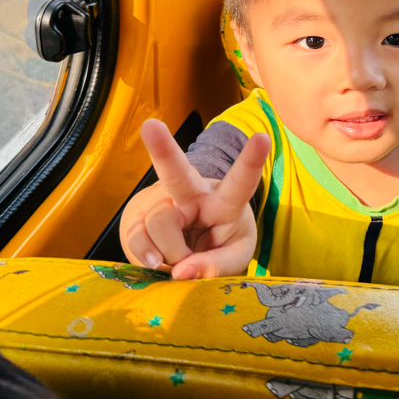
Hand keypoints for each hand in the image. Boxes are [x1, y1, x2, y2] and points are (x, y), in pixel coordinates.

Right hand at [120, 119, 270, 279]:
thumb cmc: (220, 243)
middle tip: (150, 127)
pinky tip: (155, 262)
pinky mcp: (138, 218)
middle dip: (163, 148)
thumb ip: (216, 266)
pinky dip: (146, 256)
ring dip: (170, 253)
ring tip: (181, 260)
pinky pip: (136, 236)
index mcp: (224, 200)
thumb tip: (181, 272)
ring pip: (159, 223)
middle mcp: (192, 194)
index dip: (251, 161)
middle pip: (177, 172)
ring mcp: (162, 202)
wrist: (189, 244)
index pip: (241, 182)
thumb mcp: (233, 257)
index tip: (263, 138)